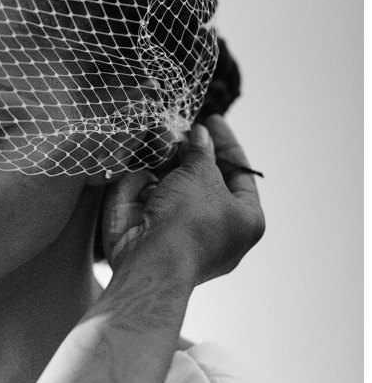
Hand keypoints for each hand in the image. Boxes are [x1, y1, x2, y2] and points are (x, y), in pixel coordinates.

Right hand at [102, 116, 265, 283]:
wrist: (151, 261)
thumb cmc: (190, 220)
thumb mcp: (201, 175)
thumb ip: (200, 152)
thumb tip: (199, 134)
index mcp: (245, 220)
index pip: (240, 174)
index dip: (225, 144)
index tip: (211, 121)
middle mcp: (216, 230)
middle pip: (203, 181)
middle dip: (188, 154)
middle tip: (175, 130)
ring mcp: (180, 236)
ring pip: (173, 190)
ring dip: (163, 163)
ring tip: (154, 138)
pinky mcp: (150, 238)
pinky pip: (149, 202)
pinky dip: (142, 182)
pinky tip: (136, 162)